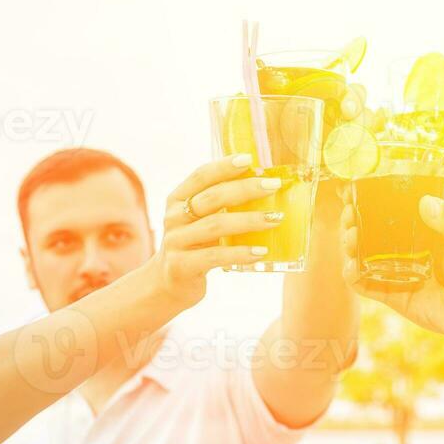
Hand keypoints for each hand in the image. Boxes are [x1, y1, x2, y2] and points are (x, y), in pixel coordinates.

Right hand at [150, 155, 287, 312]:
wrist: (168, 284)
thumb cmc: (194, 246)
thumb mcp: (199, 221)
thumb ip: (219, 205)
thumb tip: (263, 185)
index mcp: (177, 200)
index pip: (200, 175)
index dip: (224, 166)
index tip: (249, 159)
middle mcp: (174, 217)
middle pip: (212, 198)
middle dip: (246, 189)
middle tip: (273, 185)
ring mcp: (176, 242)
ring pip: (216, 225)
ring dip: (249, 220)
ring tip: (275, 219)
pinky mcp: (182, 266)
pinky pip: (215, 257)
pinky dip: (240, 253)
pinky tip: (261, 252)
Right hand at [339, 186, 443, 336]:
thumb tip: (426, 202)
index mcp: (418, 232)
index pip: (386, 213)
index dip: (367, 202)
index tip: (354, 190)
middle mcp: (402, 251)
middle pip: (366, 233)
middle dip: (351, 221)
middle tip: (349, 212)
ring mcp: (395, 273)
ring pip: (360, 257)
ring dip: (348, 245)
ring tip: (349, 235)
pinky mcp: (392, 296)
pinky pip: (365, 286)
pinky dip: (353, 277)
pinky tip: (351, 266)